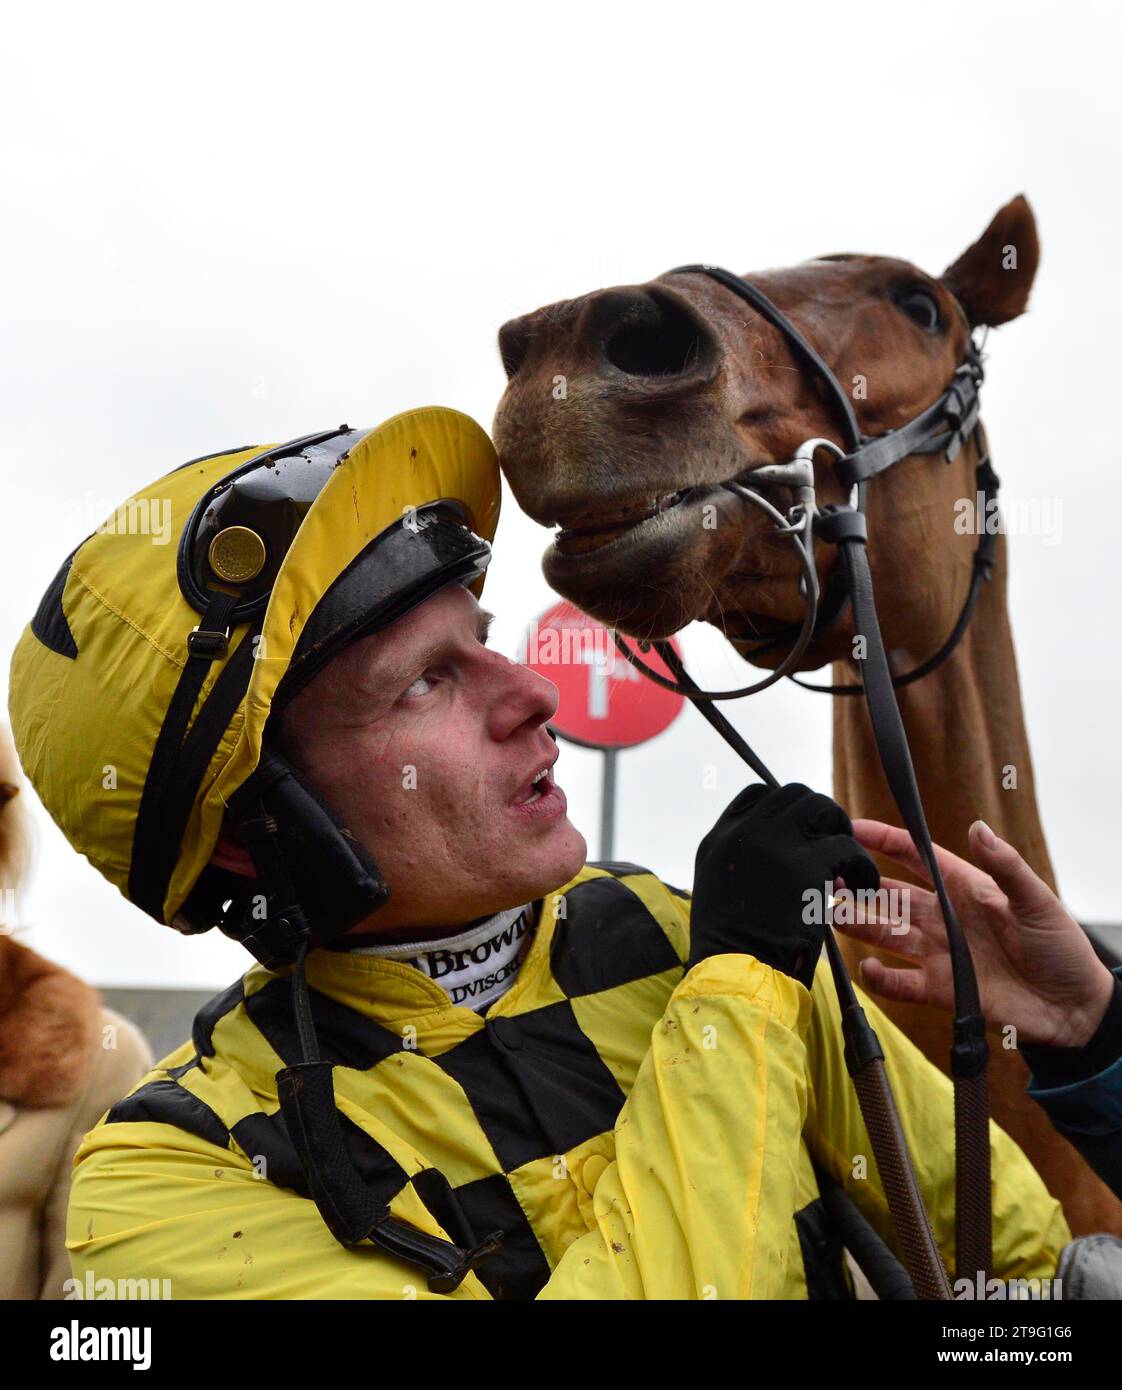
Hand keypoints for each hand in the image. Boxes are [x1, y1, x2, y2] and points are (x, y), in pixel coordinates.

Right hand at [690, 782, 879, 987]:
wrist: (735, 973)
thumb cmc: (730, 948)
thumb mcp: (716, 890)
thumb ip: (738, 862)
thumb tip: (764, 852)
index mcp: (720, 837)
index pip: (758, 796)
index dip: (785, 810)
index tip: (801, 833)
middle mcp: (745, 831)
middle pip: (794, 795)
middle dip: (820, 817)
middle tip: (831, 847)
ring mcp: (776, 842)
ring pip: (823, 810)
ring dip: (841, 834)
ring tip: (848, 865)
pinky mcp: (807, 864)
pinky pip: (849, 847)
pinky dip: (862, 867)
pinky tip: (863, 888)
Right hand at [836, 818, 1115, 1047]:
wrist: (1074, 1009)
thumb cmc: (1062, 948)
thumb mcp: (1037, 901)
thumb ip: (1005, 866)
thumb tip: (977, 827)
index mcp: (965, 887)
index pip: (917, 857)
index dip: (885, 840)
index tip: (853, 827)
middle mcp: (945, 917)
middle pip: (891, 895)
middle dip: (858, 885)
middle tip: (828, 877)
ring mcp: (939, 952)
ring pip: (886, 932)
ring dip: (858, 923)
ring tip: (832, 915)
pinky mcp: (941, 989)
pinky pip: (901, 982)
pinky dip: (880, 977)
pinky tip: (867, 967)